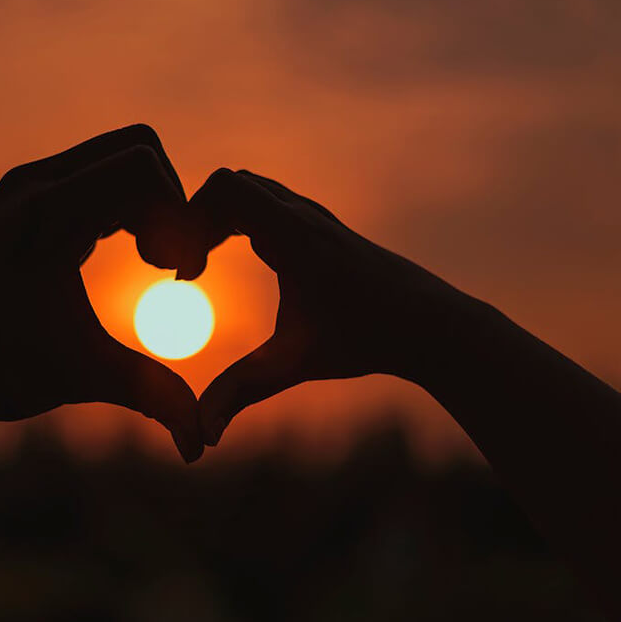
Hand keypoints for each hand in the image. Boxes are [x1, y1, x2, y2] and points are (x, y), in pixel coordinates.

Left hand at [0, 125, 206, 460]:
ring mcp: (29, 185)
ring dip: (151, 203)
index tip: (175, 274)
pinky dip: (127, 204)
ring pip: (120, 155)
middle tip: (168, 266)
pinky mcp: (29, 196)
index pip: (140, 166)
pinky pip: (98, 173)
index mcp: (44, 217)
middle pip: (139, 147)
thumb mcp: (78, 377)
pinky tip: (129, 253)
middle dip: (171, 205)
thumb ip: (151, 396)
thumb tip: (202, 444)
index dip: (177, 217)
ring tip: (152, 263)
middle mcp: (35, 185)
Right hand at [190, 168, 467, 446]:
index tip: (188, 277)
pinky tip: (244, 262)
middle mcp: (304, 214)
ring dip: (220, 219)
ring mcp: (316, 216)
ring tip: (203, 266)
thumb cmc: (365, 340)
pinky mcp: (324, 227)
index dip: (189, 223)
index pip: (223, 188)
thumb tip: (201, 437)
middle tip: (188, 269)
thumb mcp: (293, 365)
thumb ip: (240, 392)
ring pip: (251, 190)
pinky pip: (271, 203)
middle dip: (197, 220)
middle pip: (230, 185)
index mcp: (293, 234)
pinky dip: (243, 221)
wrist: (432, 325)